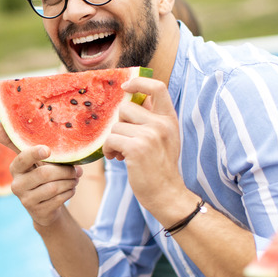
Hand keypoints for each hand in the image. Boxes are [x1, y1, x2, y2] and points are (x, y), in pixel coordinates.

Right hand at [0, 121, 81, 226]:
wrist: (46, 206)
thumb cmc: (40, 175)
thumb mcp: (32, 159)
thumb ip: (15, 141)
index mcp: (16, 168)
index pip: (23, 158)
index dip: (34, 154)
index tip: (47, 150)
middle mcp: (17, 184)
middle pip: (44, 174)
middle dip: (65, 171)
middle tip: (77, 169)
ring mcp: (26, 200)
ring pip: (53, 187)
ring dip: (70, 182)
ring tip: (74, 179)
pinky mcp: (37, 211)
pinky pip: (58, 199)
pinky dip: (69, 192)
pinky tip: (70, 189)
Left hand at [101, 77, 188, 216]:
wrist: (167, 194)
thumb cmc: (160, 167)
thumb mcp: (165, 138)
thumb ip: (152, 120)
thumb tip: (129, 100)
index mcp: (169, 119)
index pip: (158, 87)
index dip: (139, 82)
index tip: (125, 87)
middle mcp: (162, 124)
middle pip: (125, 108)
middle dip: (118, 125)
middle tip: (122, 141)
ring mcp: (150, 135)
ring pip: (115, 126)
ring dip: (112, 140)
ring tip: (120, 153)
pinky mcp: (137, 148)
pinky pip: (111, 139)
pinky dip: (108, 149)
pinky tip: (116, 158)